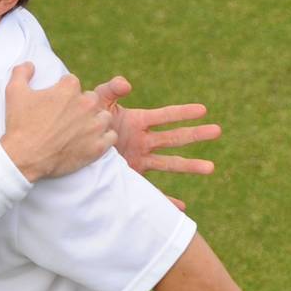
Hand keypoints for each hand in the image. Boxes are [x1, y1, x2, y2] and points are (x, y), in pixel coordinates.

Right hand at [0, 63, 116, 181]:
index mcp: (68, 89)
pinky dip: (104, 138)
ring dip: (95, 120)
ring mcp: (93, 126)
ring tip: (81, 129)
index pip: (73, 82)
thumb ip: (22, 72)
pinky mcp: (97, 147)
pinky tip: (91, 140)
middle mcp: (85, 105)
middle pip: (91, 98)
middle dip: (81, 105)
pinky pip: (111, 137)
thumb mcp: (14, 92)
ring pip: (104, 116)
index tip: (56, 101)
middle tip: (68, 117)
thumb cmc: (20, 124)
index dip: (63, 90)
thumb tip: (30, 64)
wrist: (24, 157)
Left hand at [92, 76, 221, 209]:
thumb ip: (110, 89)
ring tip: (211, 167)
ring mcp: (138, 159)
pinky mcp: (130, 176)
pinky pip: (152, 191)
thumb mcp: (97, 101)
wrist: (72, 141)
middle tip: (218, 130)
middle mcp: (142, 141)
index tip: (203, 109)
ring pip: (169, 163)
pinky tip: (182, 207)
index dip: (182, 112)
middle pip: (174, 138)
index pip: (165, 116)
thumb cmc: (85, 118)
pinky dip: (167, 200)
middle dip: (195, 134)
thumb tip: (127, 84)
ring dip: (190, 165)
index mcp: (137, 122)